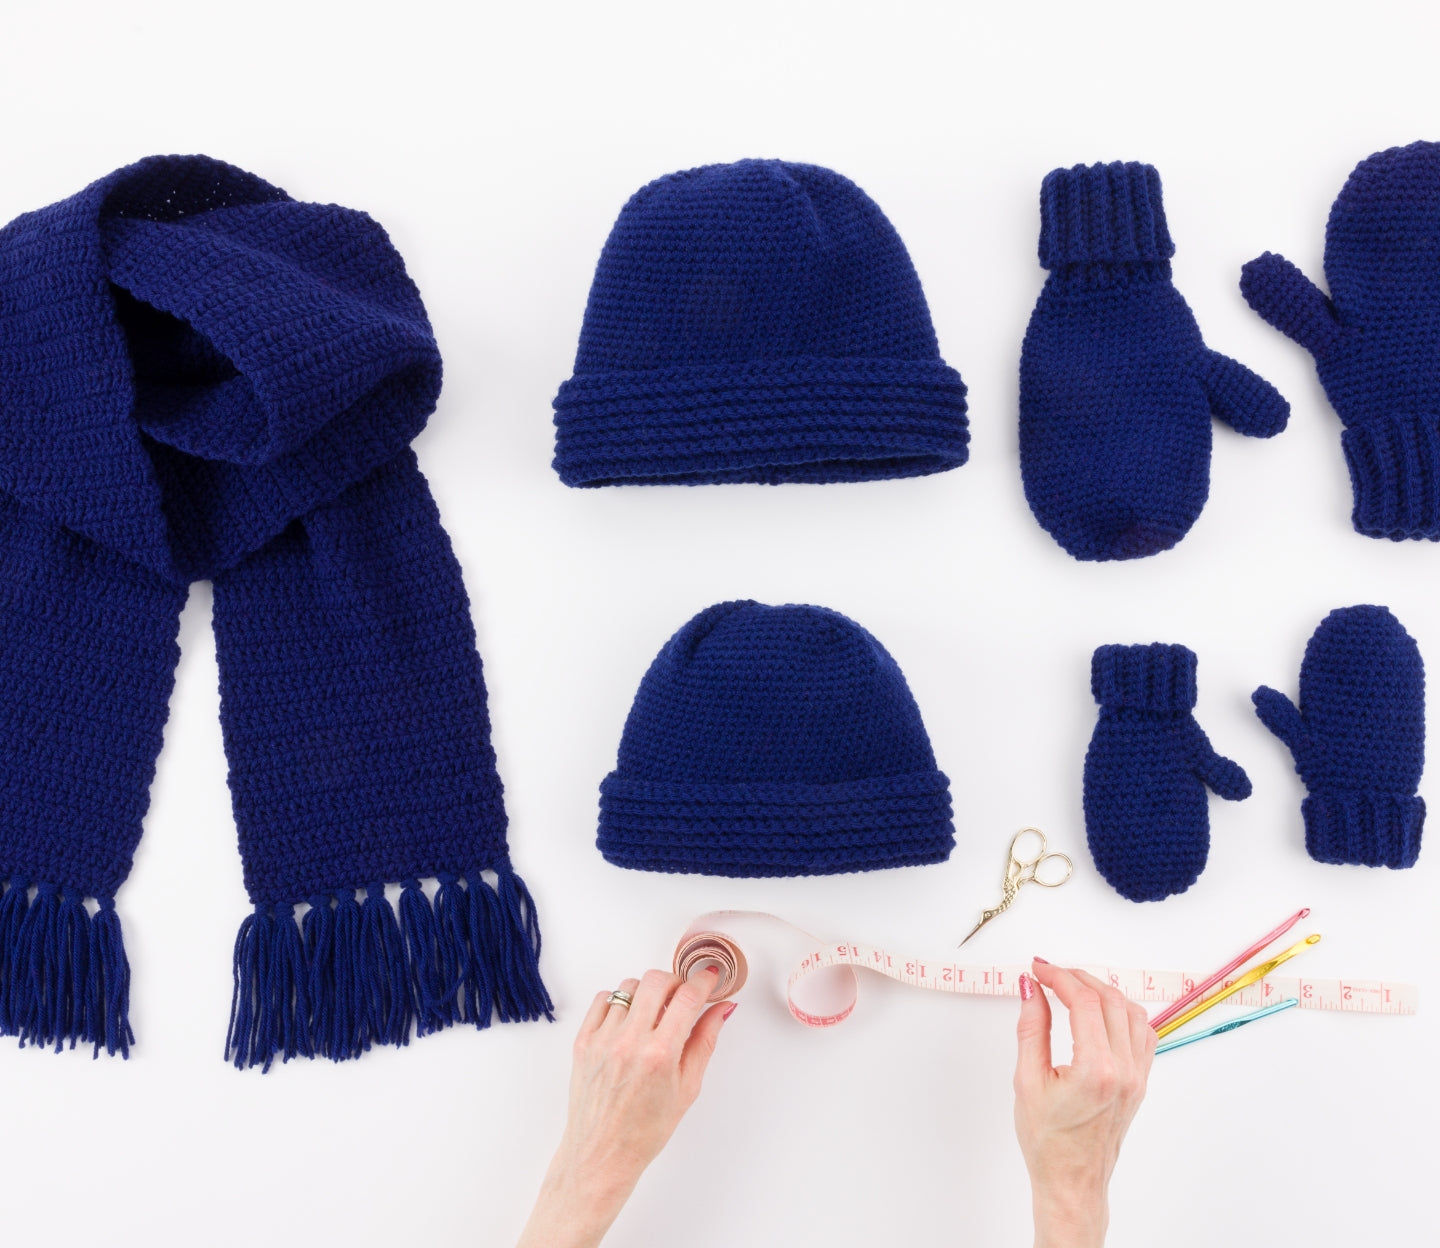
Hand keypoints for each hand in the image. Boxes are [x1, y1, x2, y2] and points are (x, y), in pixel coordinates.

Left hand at [517, 967, 734, 1247]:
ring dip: (647, 993)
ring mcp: (603, 1040)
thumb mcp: (687, 1088)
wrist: (602, 1154)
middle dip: (676, 982)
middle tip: (683, 996)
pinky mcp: (583, 1041)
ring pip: (628, 987)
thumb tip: (723, 1008)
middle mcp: (630, 1042)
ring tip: (654, 1014)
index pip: (688, 997)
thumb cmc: (646, 1130)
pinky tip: (628, 1019)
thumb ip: (705, 1041)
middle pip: (656, 980)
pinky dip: (618, 1001)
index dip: (704, 981)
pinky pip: (602, 999)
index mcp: (661, 1055)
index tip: (710, 976)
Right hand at [1013, 960, 1155, 1247]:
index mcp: (1096, 1071)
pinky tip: (1100, 1012)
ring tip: (1073, 988)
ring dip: (1102, 991)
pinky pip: (1143, 1033)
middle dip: (1078, 978)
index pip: (1083, 1003)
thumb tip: (1030, 989)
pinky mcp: (1141, 1082)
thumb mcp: (1027, 1081)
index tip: (1038, 969)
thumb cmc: (1047, 1142)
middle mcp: (1124, 1071)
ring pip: (1132, 1011)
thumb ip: (1031, 1028)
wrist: (1072, 1182)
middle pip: (1110, 1000)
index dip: (1059, 977)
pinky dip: (1123, 1012)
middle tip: (1050, 974)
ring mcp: (1138, 1077)